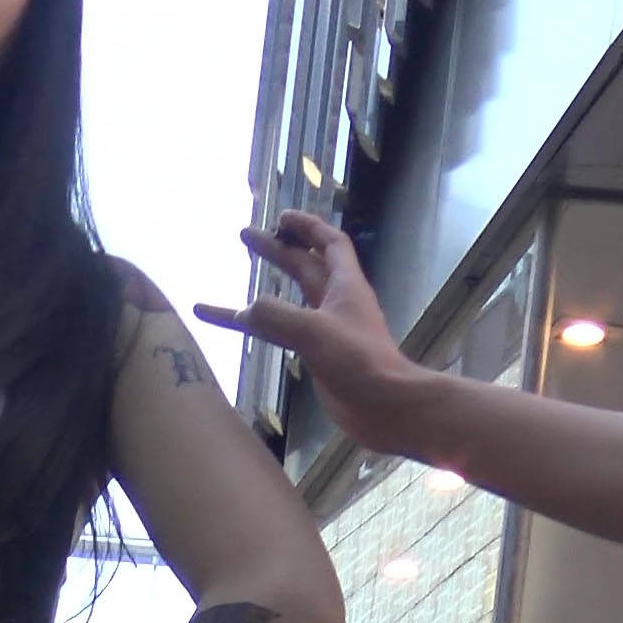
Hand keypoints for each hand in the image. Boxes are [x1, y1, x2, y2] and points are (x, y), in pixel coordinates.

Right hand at [195, 213, 431, 458]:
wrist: (384, 406)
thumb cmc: (358, 361)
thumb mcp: (314, 331)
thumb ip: (276, 317)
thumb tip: (244, 310)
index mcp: (345, 284)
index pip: (329, 243)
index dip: (307, 226)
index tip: (281, 217)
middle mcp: (336, 301)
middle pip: (305, 266)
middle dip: (278, 250)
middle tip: (246, 236)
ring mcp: (327, 329)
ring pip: (291, 298)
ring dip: (266, 285)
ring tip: (238, 275)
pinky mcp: (318, 355)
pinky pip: (282, 332)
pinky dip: (261, 327)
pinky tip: (238, 325)